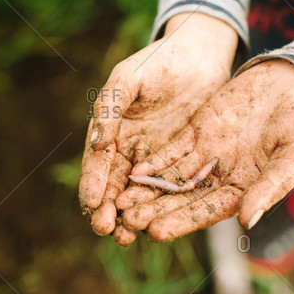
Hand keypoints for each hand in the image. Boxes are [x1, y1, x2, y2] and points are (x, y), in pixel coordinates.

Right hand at [79, 13, 237, 242]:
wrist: (200, 56)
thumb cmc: (159, 61)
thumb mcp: (128, 78)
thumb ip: (110, 106)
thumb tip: (96, 143)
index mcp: (110, 132)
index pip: (97, 164)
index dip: (92, 184)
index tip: (92, 204)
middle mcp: (129, 151)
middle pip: (114, 187)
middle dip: (107, 210)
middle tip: (107, 230)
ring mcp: (154, 160)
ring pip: (139, 195)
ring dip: (131, 216)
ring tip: (127, 237)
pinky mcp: (181, 163)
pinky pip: (169, 189)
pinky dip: (162, 207)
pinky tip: (160, 222)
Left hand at [117, 59, 293, 240]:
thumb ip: (271, 186)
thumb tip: (247, 221)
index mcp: (247, 189)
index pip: (209, 211)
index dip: (183, 221)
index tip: (157, 231)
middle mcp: (223, 176)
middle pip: (184, 197)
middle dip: (156, 208)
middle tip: (127, 220)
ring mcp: (210, 154)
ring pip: (173, 175)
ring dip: (148, 188)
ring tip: (121, 200)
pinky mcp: (200, 131)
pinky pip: (174, 149)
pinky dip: (155, 160)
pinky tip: (134, 169)